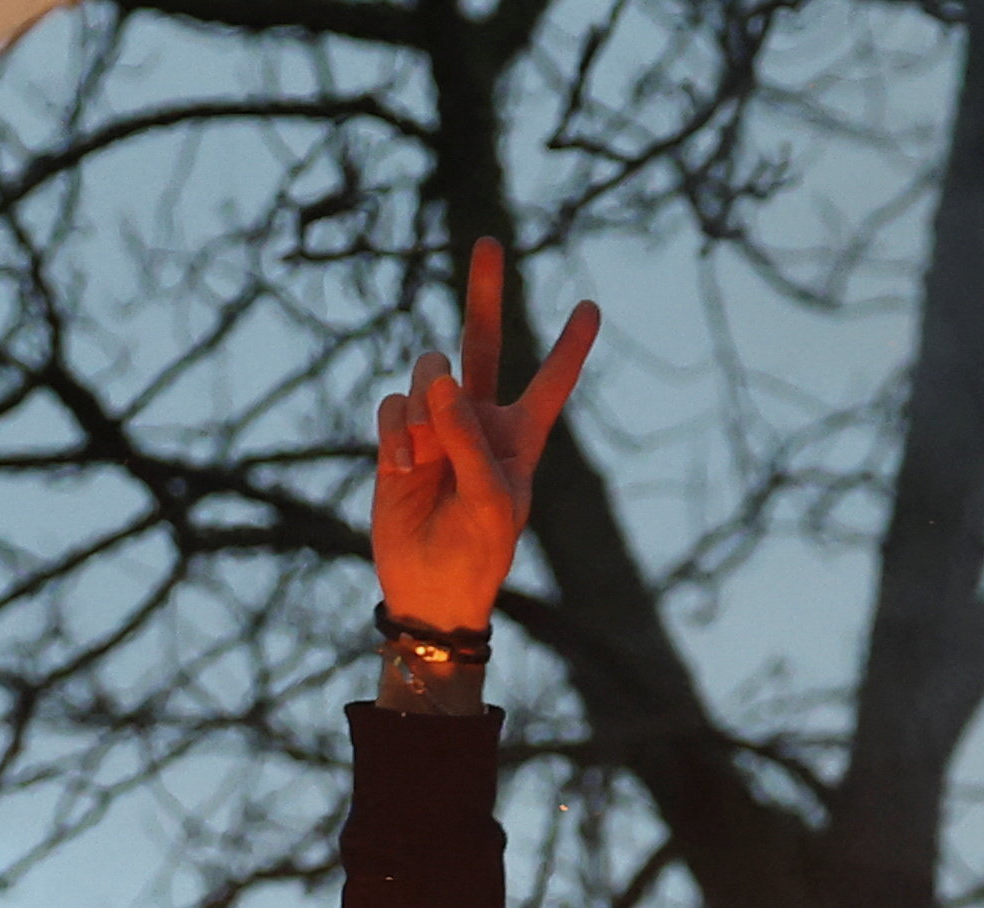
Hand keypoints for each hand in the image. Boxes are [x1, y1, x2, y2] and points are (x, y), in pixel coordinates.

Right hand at [369, 239, 595, 637]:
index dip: (569, 347)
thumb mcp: (488, 500)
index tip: (592, 307)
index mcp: (518, 437)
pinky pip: (391, 408)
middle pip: (483, 343)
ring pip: (427, 374)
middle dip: (485, 293)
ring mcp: (434, 427)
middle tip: (490, 241)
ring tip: (422, 452)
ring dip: (424, 402)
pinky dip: (393, 433)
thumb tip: (439, 375)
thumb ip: (467, 436)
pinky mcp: (395, 440)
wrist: (428, 591)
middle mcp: (477, 421)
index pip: (549, 383)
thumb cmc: (475, 553)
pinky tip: (401, 468)